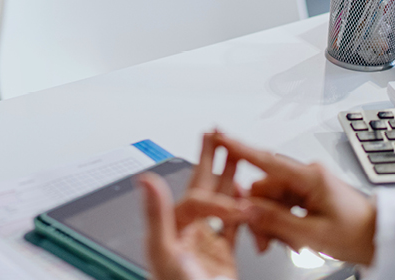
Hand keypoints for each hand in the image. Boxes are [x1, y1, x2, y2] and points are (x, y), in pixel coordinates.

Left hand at [140, 131, 243, 279]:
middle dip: (212, 161)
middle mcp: (188, 235)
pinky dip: (244, 211)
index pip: (195, 201)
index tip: (237, 208)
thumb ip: (157, 216)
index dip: (217, 201)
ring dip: (230, 180)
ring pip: (221, 205)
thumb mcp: (165, 256)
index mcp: (172, 232)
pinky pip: (235, 228)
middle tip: (219, 133)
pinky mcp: (222, 260)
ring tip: (238, 156)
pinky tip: (249, 198)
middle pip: (203, 189)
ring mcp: (205, 246)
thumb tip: (145, 179)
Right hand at [218, 134, 376, 265]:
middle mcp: (307, 175)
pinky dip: (282, 223)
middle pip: (266, 189)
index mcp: (310, 177)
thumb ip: (276, 221)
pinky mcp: (308, 194)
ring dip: (273, 223)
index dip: (238, 148)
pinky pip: (283, 204)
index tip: (219, 136)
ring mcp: (307, 184)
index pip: (266, 160)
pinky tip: (290, 238)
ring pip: (272, 200)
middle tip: (263, 242)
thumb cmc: (357, 234)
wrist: (379, 239)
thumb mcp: (313, 234)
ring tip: (287, 245)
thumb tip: (248, 209)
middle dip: (260, 215)